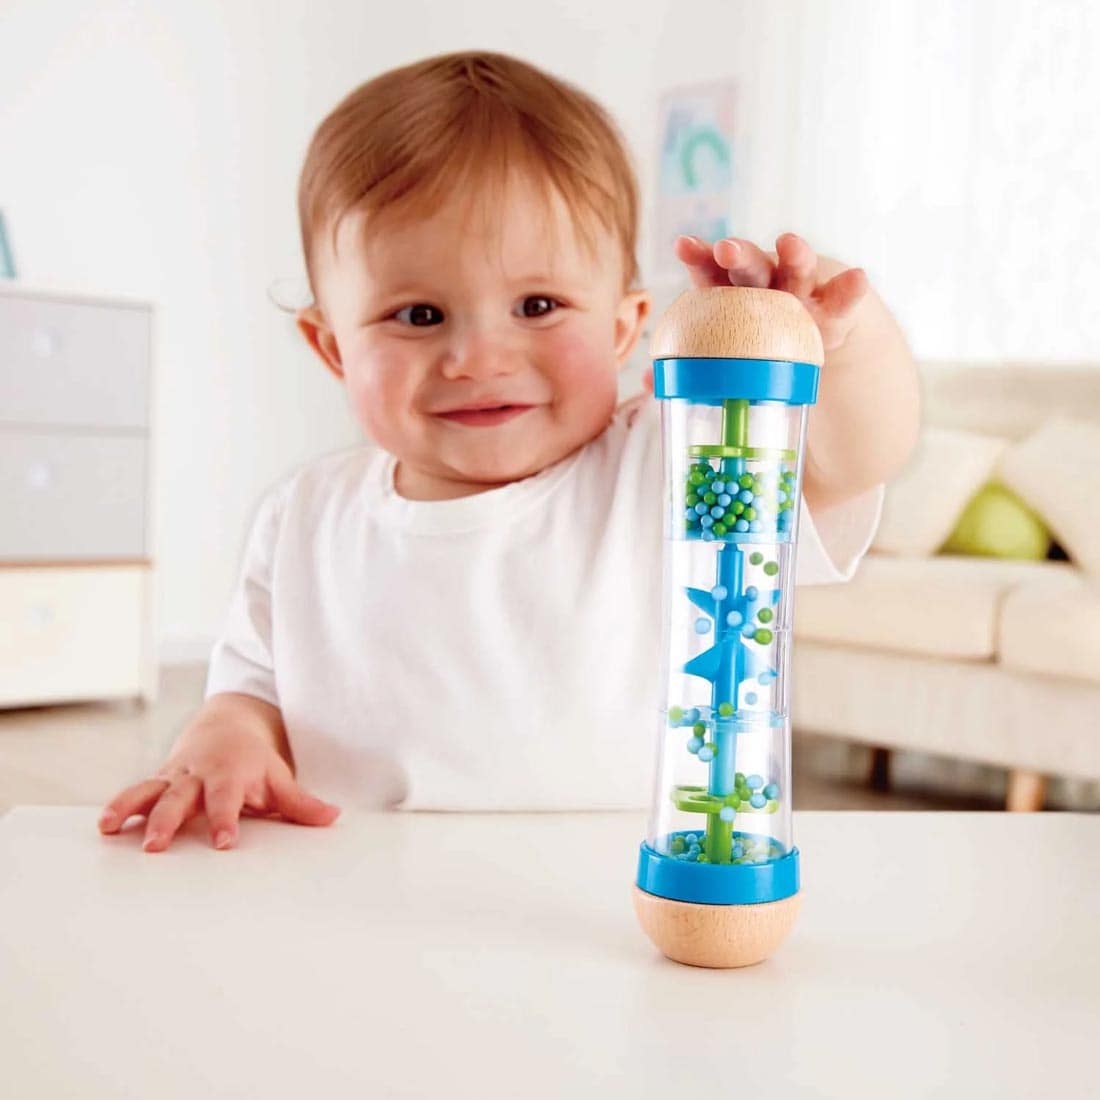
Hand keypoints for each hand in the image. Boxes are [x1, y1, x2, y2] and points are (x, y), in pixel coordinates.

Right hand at [97, 722, 340, 852]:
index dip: (225, 820)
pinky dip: (120, 806)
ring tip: (111, 828)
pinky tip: (104, 826)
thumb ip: (300, 803)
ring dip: (131, 808)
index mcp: (231, 773)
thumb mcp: (278, 777)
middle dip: (168, 820)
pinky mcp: (159, 780)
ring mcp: (175, 776)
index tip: (223, 843)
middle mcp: (199, 773)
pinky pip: (136, 792)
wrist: (228, 724)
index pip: (228, 799)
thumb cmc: (255, 760)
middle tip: (156, 846)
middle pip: (181, 797)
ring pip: (150, 791)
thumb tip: (332, 819)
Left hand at [676, 233, 867, 351]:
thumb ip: (693, 362)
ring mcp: (802, 295)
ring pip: (797, 273)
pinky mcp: (835, 312)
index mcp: (731, 293)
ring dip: (796, 257)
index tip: (683, 244)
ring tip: (792, 243)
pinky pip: (843, 303)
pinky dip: (850, 291)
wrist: (811, 341)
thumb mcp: (725, 351)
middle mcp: (766, 285)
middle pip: (752, 268)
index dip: (698, 259)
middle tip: (726, 250)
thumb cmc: (753, 343)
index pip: (711, 273)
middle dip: (740, 256)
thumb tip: (647, 384)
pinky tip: (858, 277)